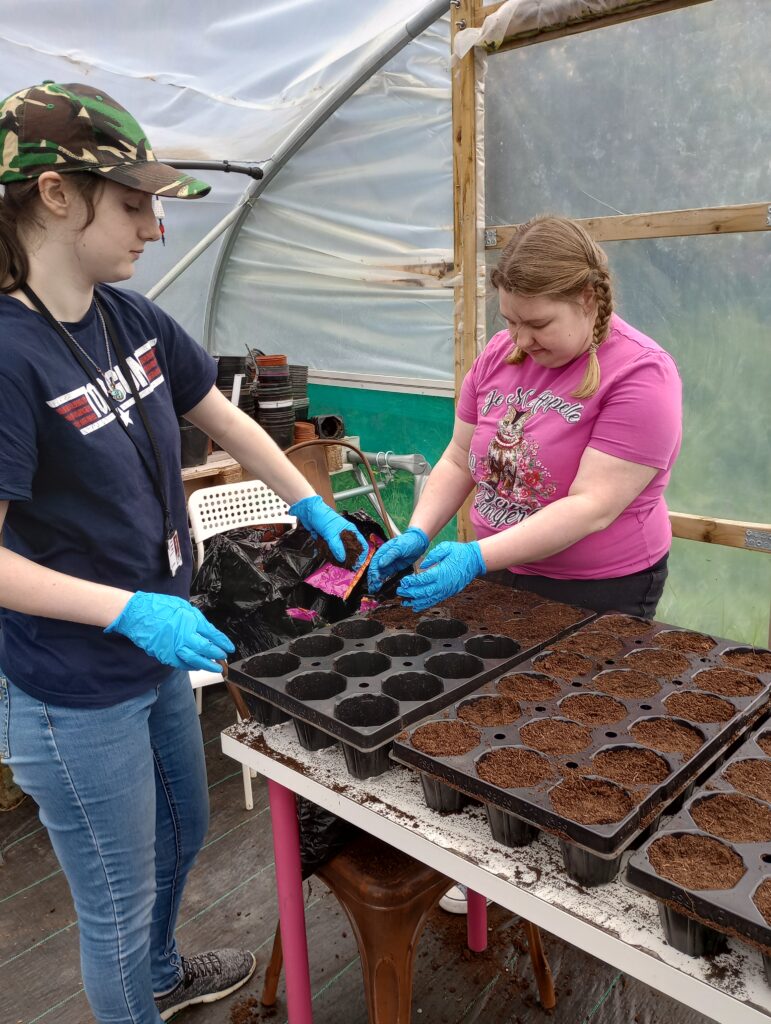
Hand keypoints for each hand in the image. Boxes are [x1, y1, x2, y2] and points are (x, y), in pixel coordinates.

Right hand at [105, 592, 234, 672]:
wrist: (137, 613)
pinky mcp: (164, 654)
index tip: (229, 647)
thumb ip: (195, 619)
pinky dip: (190, 666)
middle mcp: (184, 635)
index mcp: (190, 620)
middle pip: (206, 648)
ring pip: (195, 660)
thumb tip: (207, 631)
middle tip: (224, 658)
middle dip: (217, 655)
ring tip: (215, 667)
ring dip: (206, 665)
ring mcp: (174, 646)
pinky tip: (196, 666)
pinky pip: (181, 663)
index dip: (223, 642)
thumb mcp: (182, 606)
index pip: (212, 634)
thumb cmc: (159, 607)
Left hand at [289, 495, 366, 567]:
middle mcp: (344, 534)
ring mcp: (336, 537)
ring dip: (339, 557)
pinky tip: (329, 559)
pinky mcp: (327, 540)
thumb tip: (342, 559)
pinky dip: (329, 554)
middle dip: (349, 557)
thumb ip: (337, 547)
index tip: (359, 563)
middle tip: (348, 566)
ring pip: (340, 550)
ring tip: (339, 565)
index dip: (362, 553)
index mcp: (350, 530)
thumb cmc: (324, 518)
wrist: (309, 512)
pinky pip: (330, 549)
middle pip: (350, 549)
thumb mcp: (331, 533)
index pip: (361, 543)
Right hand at [367, 526, 428, 592]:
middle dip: (373, 579)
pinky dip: (383, 581)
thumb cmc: (408, 541)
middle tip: (372, 589)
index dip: (373, 573)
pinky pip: (387, 575)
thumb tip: (380, 564)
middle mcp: (384, 558)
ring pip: (380, 574)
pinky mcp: (394, 568)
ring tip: (374, 591)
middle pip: (376, 570)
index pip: (374, 563)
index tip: (374, 581)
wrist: (418, 542)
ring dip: (376, 582)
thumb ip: (390, 555)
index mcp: (382, 552)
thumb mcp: (399, 547)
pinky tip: (381, 587)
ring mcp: (389, 564)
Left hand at [396, 541, 485, 611]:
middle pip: (424, 592)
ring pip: (429, 599)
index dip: (412, 582)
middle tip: (400, 591)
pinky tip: (416, 606)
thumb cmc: (460, 552)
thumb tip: (422, 565)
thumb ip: (433, 555)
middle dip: (410, 593)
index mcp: (442, 572)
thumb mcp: (446, 547)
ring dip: (416, 602)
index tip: (403, 582)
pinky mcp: (449, 593)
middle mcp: (444, 584)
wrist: (475, 561)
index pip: (423, 580)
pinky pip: (436, 601)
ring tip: (405, 602)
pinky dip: (425, 604)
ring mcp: (447, 590)